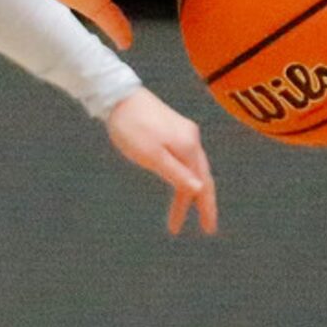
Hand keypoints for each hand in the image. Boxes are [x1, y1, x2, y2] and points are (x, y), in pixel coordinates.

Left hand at [105, 88, 217, 234]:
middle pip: (201, 177)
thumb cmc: (131, 127)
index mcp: (188, 147)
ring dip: (188, 191)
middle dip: (201, 203)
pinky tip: (175, 182)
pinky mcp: (173, 128)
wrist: (117, 95)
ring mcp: (184, 132)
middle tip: (206, 228)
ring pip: (192, 167)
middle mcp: (191, 139)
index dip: (206, 208)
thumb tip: (199, 189)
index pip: (203, 184)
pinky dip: (182, 175)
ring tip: (179, 213)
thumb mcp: (151, 155)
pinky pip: (184, 158)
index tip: (209, 230)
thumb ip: (176, 173)